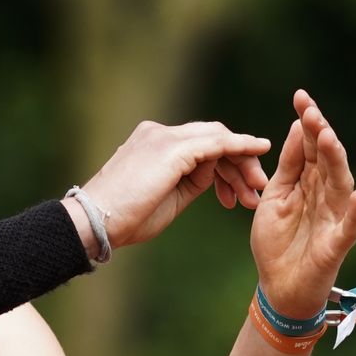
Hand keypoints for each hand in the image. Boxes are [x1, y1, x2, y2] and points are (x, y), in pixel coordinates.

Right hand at [76, 120, 271, 250]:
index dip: (226, 166)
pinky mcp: (171, 149)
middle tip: (257, 191)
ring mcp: (164, 137)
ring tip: (257, 190)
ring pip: (218, 138)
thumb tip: (215, 174)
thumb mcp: (169, 198)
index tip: (239, 193)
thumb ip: (192, 181)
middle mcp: (159, 133)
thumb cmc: (126, 219)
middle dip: (240, 164)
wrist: (97, 223)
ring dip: (243, 163)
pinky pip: (215, 142)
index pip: (200, 144)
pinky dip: (240, 146)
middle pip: (213, 137)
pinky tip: (259, 150)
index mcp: (153, 143)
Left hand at [248, 90, 355, 318]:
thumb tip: (297, 126)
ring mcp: (335, 217)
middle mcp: (326, 194)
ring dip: (336, 162)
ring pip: (340, 184)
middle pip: (327, 159)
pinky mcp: (338, 243)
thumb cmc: (277, 242)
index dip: (307, 122)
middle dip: (320, 134)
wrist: (278, 286)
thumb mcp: (275, 197)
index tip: (300, 96)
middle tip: (312, 112)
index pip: (311, 146)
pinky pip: (351, 226)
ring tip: (329, 139)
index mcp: (308, 181)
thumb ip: (287, 166)